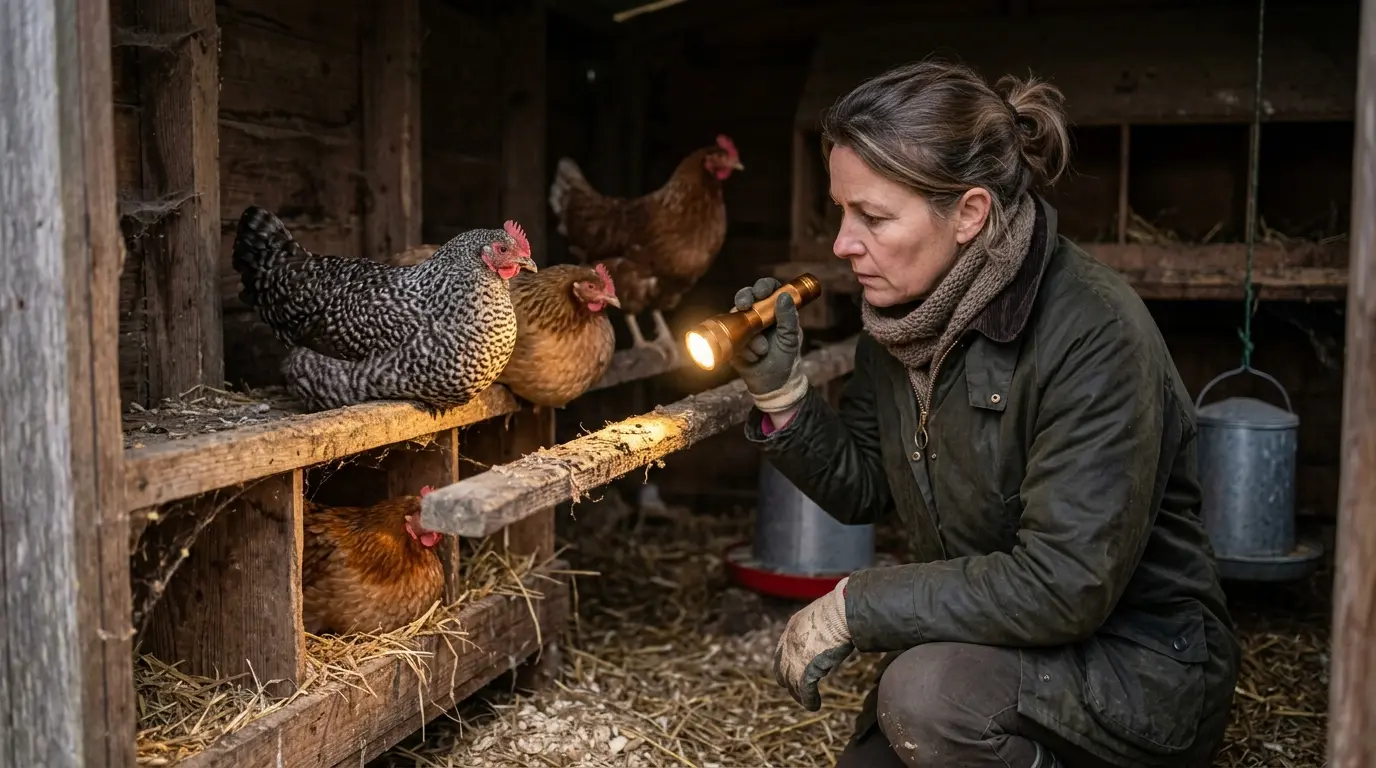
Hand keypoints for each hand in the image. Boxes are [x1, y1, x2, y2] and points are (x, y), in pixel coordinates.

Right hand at [729, 278, 807, 412]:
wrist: (772, 383)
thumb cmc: (785, 358)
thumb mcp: (791, 338)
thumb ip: (789, 318)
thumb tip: (784, 296)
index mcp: (773, 310)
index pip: (767, 290)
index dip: (762, 286)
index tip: (761, 292)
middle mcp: (756, 315)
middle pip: (746, 297)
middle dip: (743, 298)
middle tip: (744, 305)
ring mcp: (742, 327)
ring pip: (735, 317)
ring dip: (749, 335)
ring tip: (762, 350)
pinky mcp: (731, 340)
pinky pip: (730, 337)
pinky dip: (743, 349)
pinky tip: (753, 358)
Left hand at [774, 577, 853, 710]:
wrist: (842, 612)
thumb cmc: (841, 609)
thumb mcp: (824, 615)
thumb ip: (821, 626)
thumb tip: (836, 627)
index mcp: (793, 627)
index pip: (784, 650)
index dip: (789, 662)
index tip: (795, 669)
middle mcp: (789, 643)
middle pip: (782, 669)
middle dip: (789, 680)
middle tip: (798, 689)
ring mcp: (795, 658)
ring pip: (791, 683)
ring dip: (799, 694)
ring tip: (807, 701)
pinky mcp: (805, 671)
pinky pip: (804, 691)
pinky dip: (809, 700)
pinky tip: (814, 705)